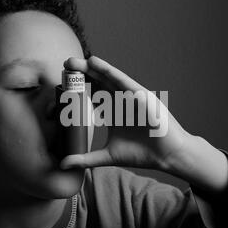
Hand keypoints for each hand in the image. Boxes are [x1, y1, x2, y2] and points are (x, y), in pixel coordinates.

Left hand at [60, 56, 227, 193]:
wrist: (167, 156)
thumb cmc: (142, 153)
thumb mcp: (107, 156)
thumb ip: (85, 159)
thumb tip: (63, 164)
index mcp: (113, 111)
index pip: (92, 96)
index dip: (77, 90)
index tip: (60, 88)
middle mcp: (121, 100)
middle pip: (98, 83)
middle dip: (81, 74)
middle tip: (64, 66)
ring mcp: (131, 96)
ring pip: (107, 78)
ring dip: (90, 68)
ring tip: (73, 62)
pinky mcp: (141, 95)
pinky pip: (122, 80)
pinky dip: (109, 71)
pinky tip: (95, 63)